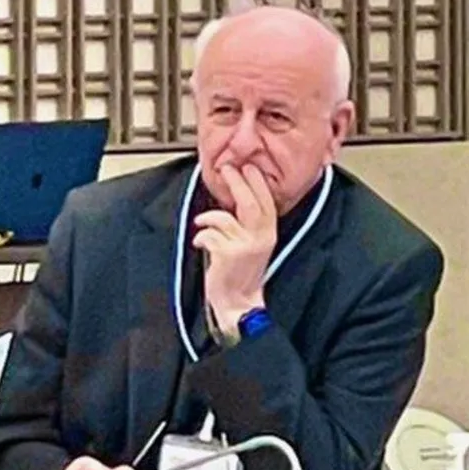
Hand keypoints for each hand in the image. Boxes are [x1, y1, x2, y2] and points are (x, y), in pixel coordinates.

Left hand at [193, 165, 277, 334]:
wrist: (239, 303)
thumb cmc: (240, 273)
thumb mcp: (252, 245)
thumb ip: (246, 225)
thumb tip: (232, 200)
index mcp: (268, 234)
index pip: (267, 202)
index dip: (257, 183)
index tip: (248, 167)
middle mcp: (260, 238)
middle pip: (249, 203)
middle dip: (237, 184)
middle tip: (226, 170)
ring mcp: (245, 247)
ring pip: (224, 218)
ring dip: (208, 217)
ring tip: (202, 221)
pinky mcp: (228, 255)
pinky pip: (209, 235)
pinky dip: (201, 236)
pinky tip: (200, 242)